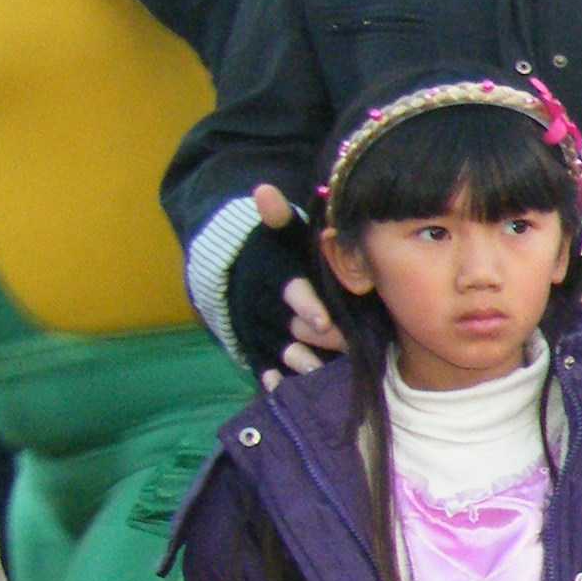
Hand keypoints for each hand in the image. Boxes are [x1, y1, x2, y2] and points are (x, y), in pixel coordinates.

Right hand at [241, 185, 344, 378]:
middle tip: (343, 348)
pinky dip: (271, 377)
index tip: (324, 318)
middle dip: (316, 337)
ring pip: (279, 348)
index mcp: (275, 274)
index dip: (305, 304)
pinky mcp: (255, 347)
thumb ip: (280, 218)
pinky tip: (283, 388)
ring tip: (318, 371)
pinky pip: (263, 365)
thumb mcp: (280, 233)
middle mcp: (264, 304)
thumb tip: (263, 192)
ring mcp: (259, 328)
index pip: (290, 289)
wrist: (238, 274)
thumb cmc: (276, 252)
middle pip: (291, 324)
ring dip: (298, 361)